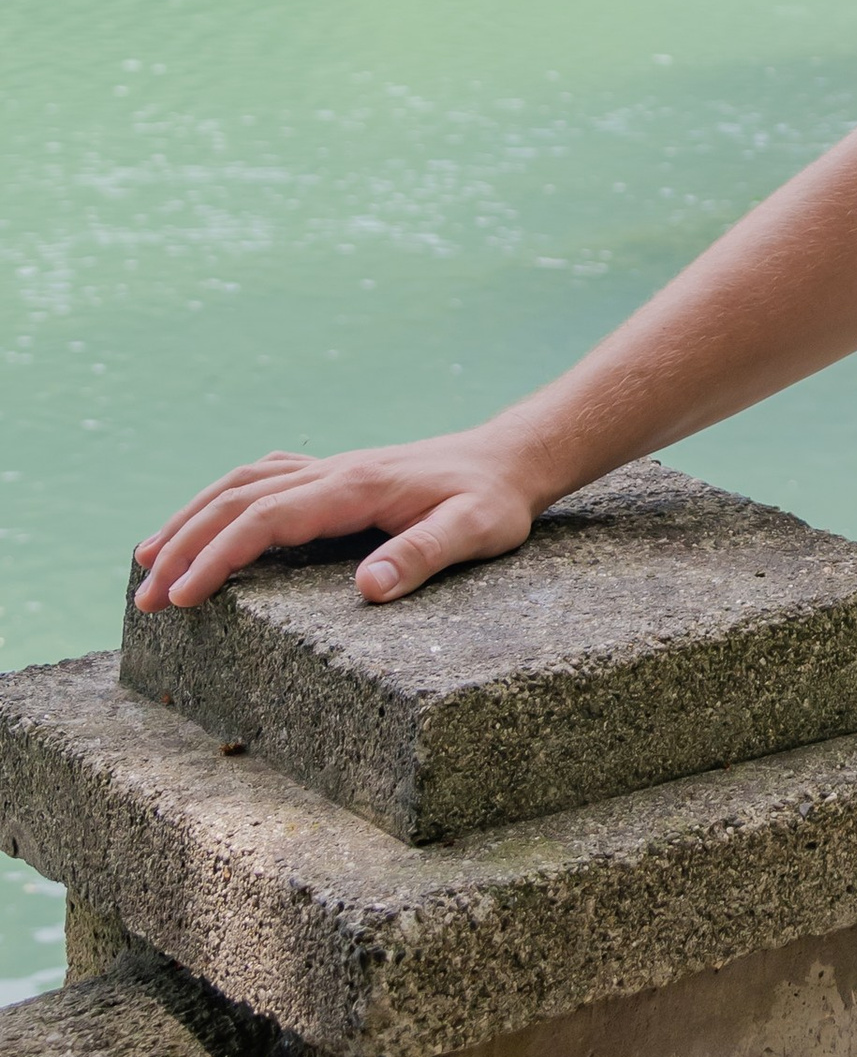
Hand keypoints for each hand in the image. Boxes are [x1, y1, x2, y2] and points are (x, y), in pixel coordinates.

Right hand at [133, 432, 550, 612]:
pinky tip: (205, 521)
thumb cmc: (494, 501)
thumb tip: (367, 591)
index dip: (217, 557)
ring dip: (190, 518)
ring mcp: (330, 468)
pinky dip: (221, 499)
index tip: (181, 597)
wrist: (511, 458)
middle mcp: (332, 470)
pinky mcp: (334, 475)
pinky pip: (262, 479)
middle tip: (144, 598)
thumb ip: (423, 556)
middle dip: (183, 545)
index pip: (266, 519)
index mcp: (355, 486)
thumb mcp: (475, 532)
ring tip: (146, 561)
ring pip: (240, 483)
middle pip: (236, 499)